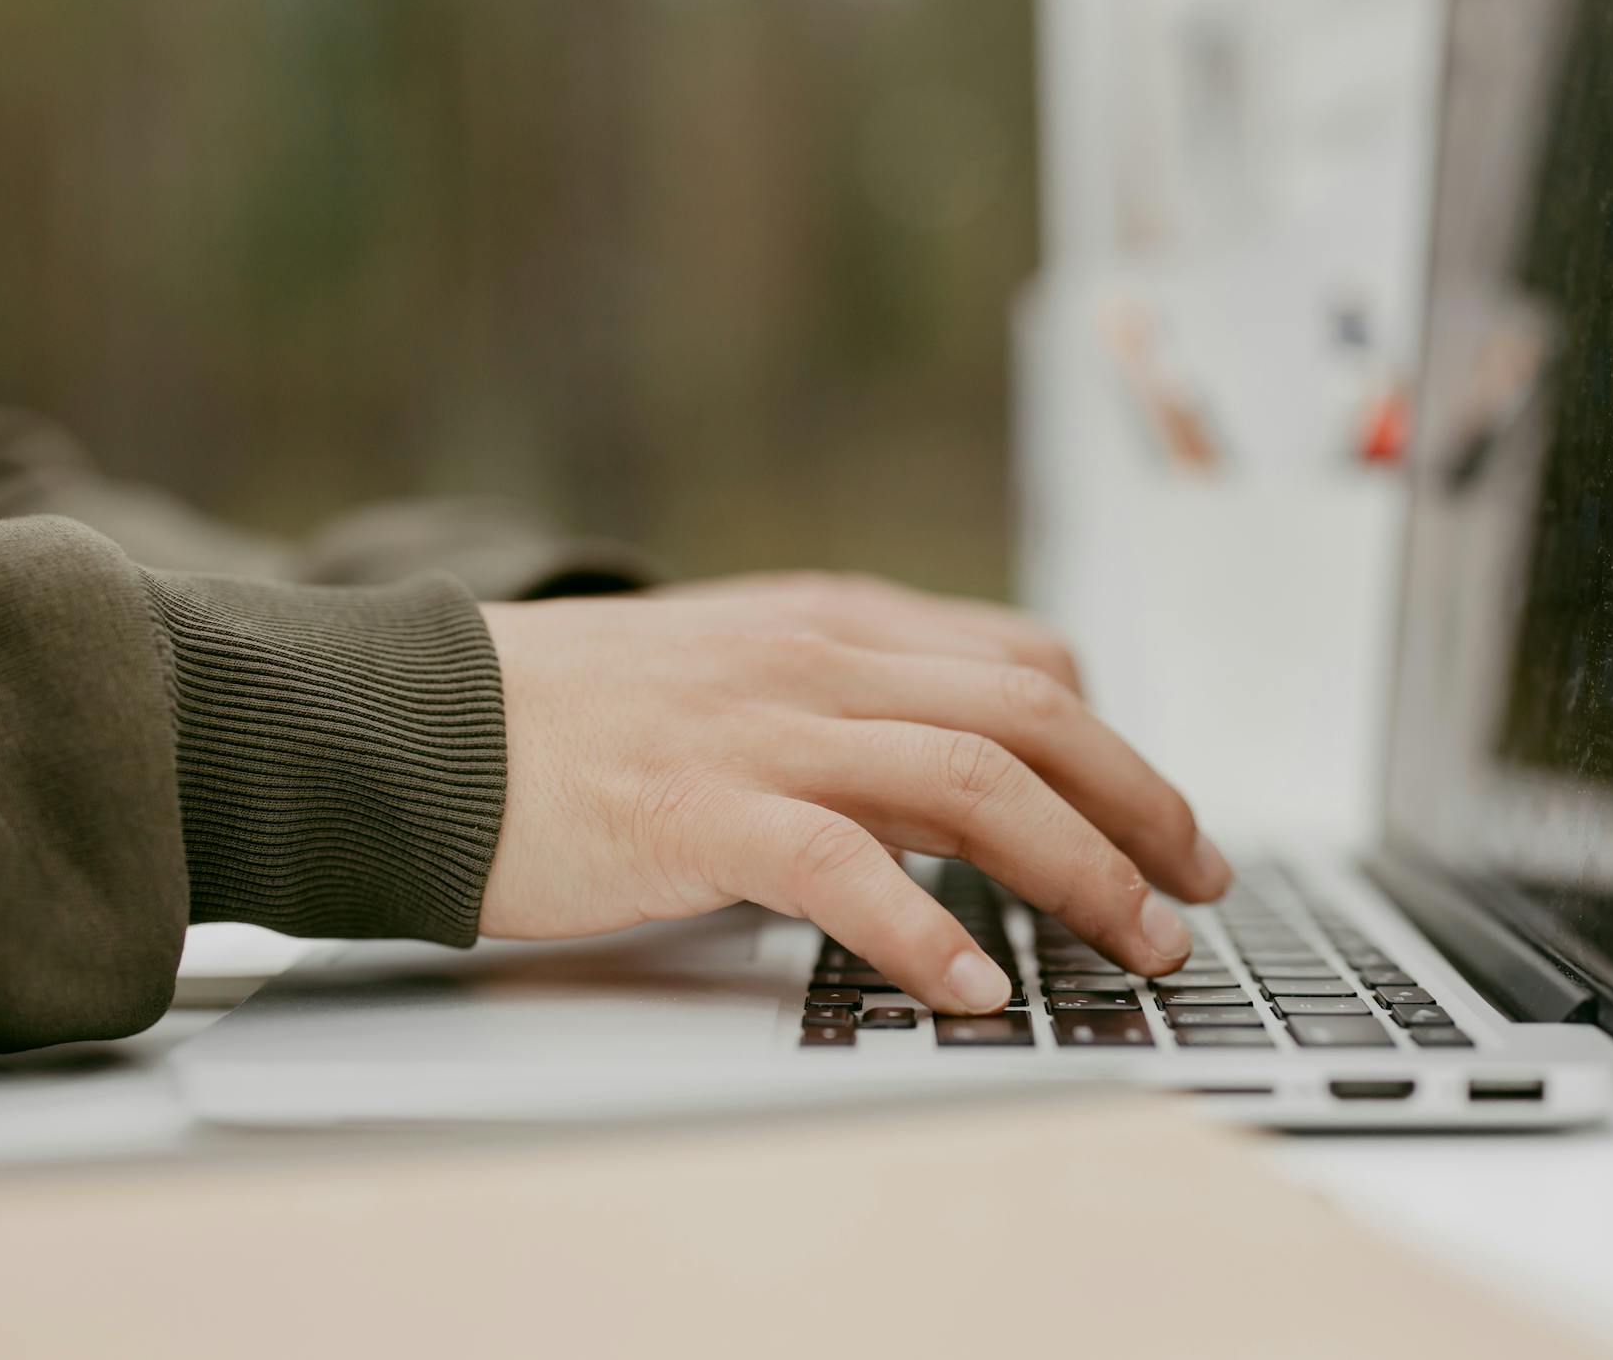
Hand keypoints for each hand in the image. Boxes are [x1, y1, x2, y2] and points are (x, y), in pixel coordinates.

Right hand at [477, 572, 1231, 1013]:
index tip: (1157, 819)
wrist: (418, 725)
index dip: (1114, 743)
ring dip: (1078, 871)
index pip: (1023, 660)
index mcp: (831, 622)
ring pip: (975, 782)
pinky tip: (976, 989)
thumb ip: (837, 698)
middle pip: (1034, 714)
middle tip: (1194, 890)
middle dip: (1140, 806)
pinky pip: (847, 867)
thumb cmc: (570, 717)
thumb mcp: (732, 669)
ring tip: (1133, 947)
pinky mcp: (700, 809)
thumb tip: (943, 769)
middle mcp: (818, 658)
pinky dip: (928, 933)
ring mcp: (762, 727)